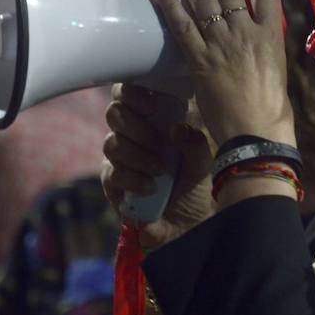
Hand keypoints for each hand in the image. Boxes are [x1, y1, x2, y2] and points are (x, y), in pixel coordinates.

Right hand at [102, 83, 213, 248]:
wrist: (189, 223)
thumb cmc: (197, 183)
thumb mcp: (204, 162)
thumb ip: (196, 143)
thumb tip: (176, 130)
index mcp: (154, 117)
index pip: (130, 91)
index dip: (134, 93)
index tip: (152, 105)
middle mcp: (133, 132)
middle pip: (114, 113)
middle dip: (137, 128)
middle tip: (159, 144)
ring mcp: (121, 156)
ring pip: (111, 143)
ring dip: (137, 156)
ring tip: (160, 171)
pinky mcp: (113, 182)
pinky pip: (111, 173)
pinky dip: (132, 180)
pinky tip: (150, 187)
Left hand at [154, 0, 295, 147]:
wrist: (257, 134)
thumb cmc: (271, 110)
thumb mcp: (276, 70)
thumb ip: (263, 50)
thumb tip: (250, 44)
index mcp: (271, 35)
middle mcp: (246, 33)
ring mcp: (222, 45)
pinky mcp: (200, 60)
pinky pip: (182, 25)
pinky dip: (170, 3)